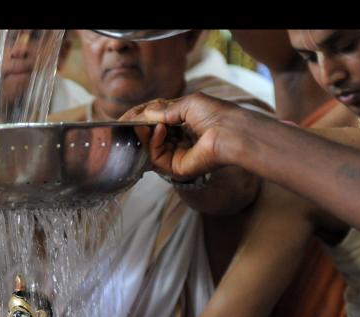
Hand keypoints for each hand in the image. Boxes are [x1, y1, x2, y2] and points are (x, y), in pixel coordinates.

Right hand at [120, 92, 244, 178]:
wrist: (230, 131)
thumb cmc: (216, 114)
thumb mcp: (187, 104)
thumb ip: (163, 109)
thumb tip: (143, 113)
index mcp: (185, 128)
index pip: (158, 126)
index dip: (143, 120)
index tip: (129, 116)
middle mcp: (181, 144)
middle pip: (152, 139)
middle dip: (141, 128)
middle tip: (131, 120)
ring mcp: (178, 157)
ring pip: (151, 149)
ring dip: (145, 134)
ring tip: (143, 123)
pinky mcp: (176, 169)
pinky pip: (156, 157)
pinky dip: (154, 143)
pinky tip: (160, 129)